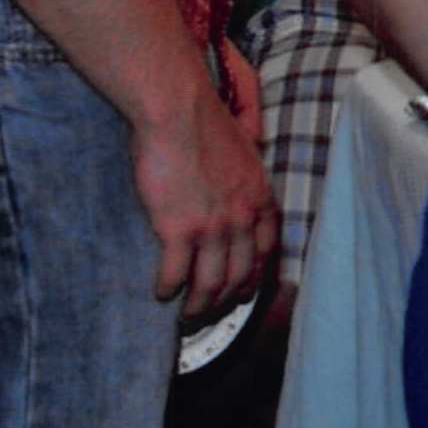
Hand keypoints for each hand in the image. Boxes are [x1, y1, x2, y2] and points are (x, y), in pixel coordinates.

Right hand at [133, 58, 277, 312]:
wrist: (179, 112)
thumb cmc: (204, 122)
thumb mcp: (243, 149)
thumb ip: (246, 171)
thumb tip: (245, 176)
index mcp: (260, 197)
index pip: (266, 250)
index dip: (255, 276)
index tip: (244, 290)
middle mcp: (243, 217)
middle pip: (239, 274)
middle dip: (225, 301)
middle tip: (210, 313)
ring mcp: (213, 226)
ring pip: (211, 283)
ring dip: (198, 306)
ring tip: (187, 315)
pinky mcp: (179, 229)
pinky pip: (176, 274)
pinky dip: (168, 289)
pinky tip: (161, 293)